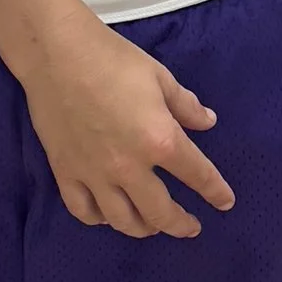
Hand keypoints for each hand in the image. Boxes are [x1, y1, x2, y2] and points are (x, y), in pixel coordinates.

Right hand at [14, 4, 232, 238]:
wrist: (56, 53)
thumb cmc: (113, 59)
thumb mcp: (160, 77)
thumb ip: (185, 106)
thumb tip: (207, 122)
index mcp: (160, 141)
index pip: (198, 175)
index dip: (216, 192)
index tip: (225, 202)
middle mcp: (130, 167)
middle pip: (160, 213)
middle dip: (181, 225)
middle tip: (190, 227)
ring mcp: (95, 174)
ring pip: (122, 220)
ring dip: (143, 228)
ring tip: (151, 225)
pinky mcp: (66, 172)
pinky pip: (83, 210)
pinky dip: (98, 219)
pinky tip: (106, 215)